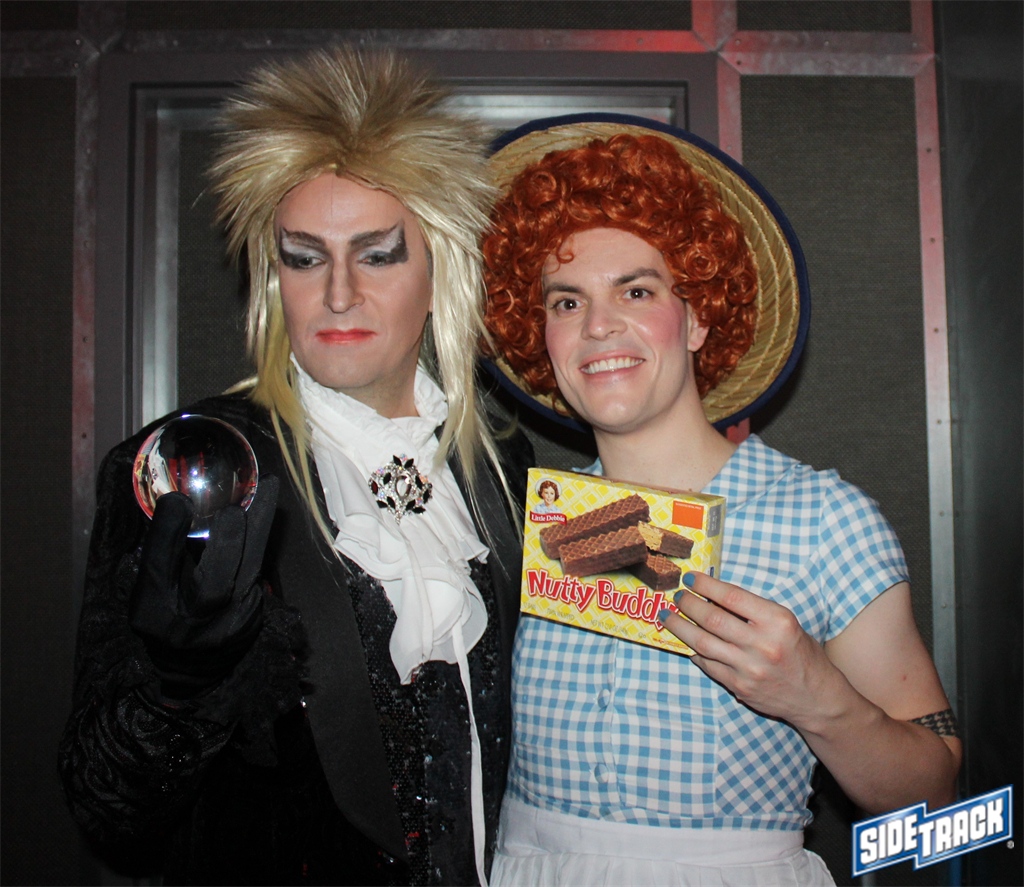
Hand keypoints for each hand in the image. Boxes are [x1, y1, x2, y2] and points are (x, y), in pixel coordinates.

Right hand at [130, 475, 278, 698]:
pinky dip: (261, 540)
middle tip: (231, 508)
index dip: (167, 535)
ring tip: (267, 487)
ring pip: (248, 574)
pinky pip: (259, 573)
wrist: (191, 673)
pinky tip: (266, 510)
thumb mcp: (147, 594)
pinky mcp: (253, 621)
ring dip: (259, 528)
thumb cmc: (163, 619)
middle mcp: (191, 627)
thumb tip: (177, 503)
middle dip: (225, 543)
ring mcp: (227, 627)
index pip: (158, 573)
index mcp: (152, 616)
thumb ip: (160, 555)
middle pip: (212, 586)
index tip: (177, 500)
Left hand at [661, 571, 838, 727]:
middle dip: (688, 605)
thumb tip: (712, 597)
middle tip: (676, 597)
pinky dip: (694, 651)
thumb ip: (753, 611)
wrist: (816, 697)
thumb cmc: (801, 653)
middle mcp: (762, 644)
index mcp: (778, 621)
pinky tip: (686, 642)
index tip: (690, 579)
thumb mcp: (785, 623)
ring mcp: (749, 668)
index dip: (707, 586)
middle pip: (713, 620)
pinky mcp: (739, 687)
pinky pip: (708, 665)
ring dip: (680, 628)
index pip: (733, 598)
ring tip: (668, 616)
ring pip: (703, 643)